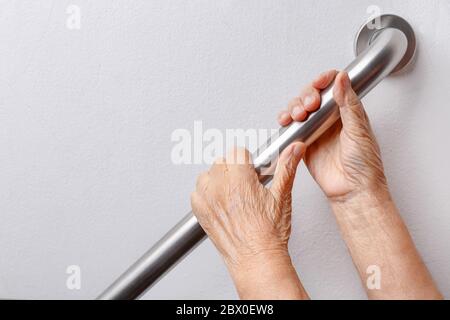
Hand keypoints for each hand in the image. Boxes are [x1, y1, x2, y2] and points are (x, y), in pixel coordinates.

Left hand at [191, 144, 307, 298]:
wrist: (256, 259)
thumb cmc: (269, 234)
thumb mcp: (282, 196)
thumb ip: (287, 167)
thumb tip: (295, 148)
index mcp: (239, 179)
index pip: (238, 152)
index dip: (248, 162)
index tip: (253, 173)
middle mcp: (220, 186)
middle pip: (222, 161)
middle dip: (234, 170)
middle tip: (246, 187)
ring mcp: (207, 198)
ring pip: (208, 174)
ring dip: (218, 180)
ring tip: (233, 195)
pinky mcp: (199, 210)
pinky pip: (197, 191)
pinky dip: (207, 194)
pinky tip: (222, 204)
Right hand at [278, 70, 389, 204]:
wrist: (352, 191)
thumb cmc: (364, 166)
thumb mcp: (359, 131)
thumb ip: (348, 104)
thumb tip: (343, 79)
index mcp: (348, 111)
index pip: (334, 86)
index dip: (324, 80)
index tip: (319, 83)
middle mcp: (331, 119)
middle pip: (312, 95)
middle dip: (306, 95)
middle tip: (309, 105)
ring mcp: (317, 131)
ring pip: (300, 109)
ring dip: (294, 107)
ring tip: (298, 115)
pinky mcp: (305, 143)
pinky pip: (292, 128)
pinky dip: (286, 122)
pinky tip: (287, 122)